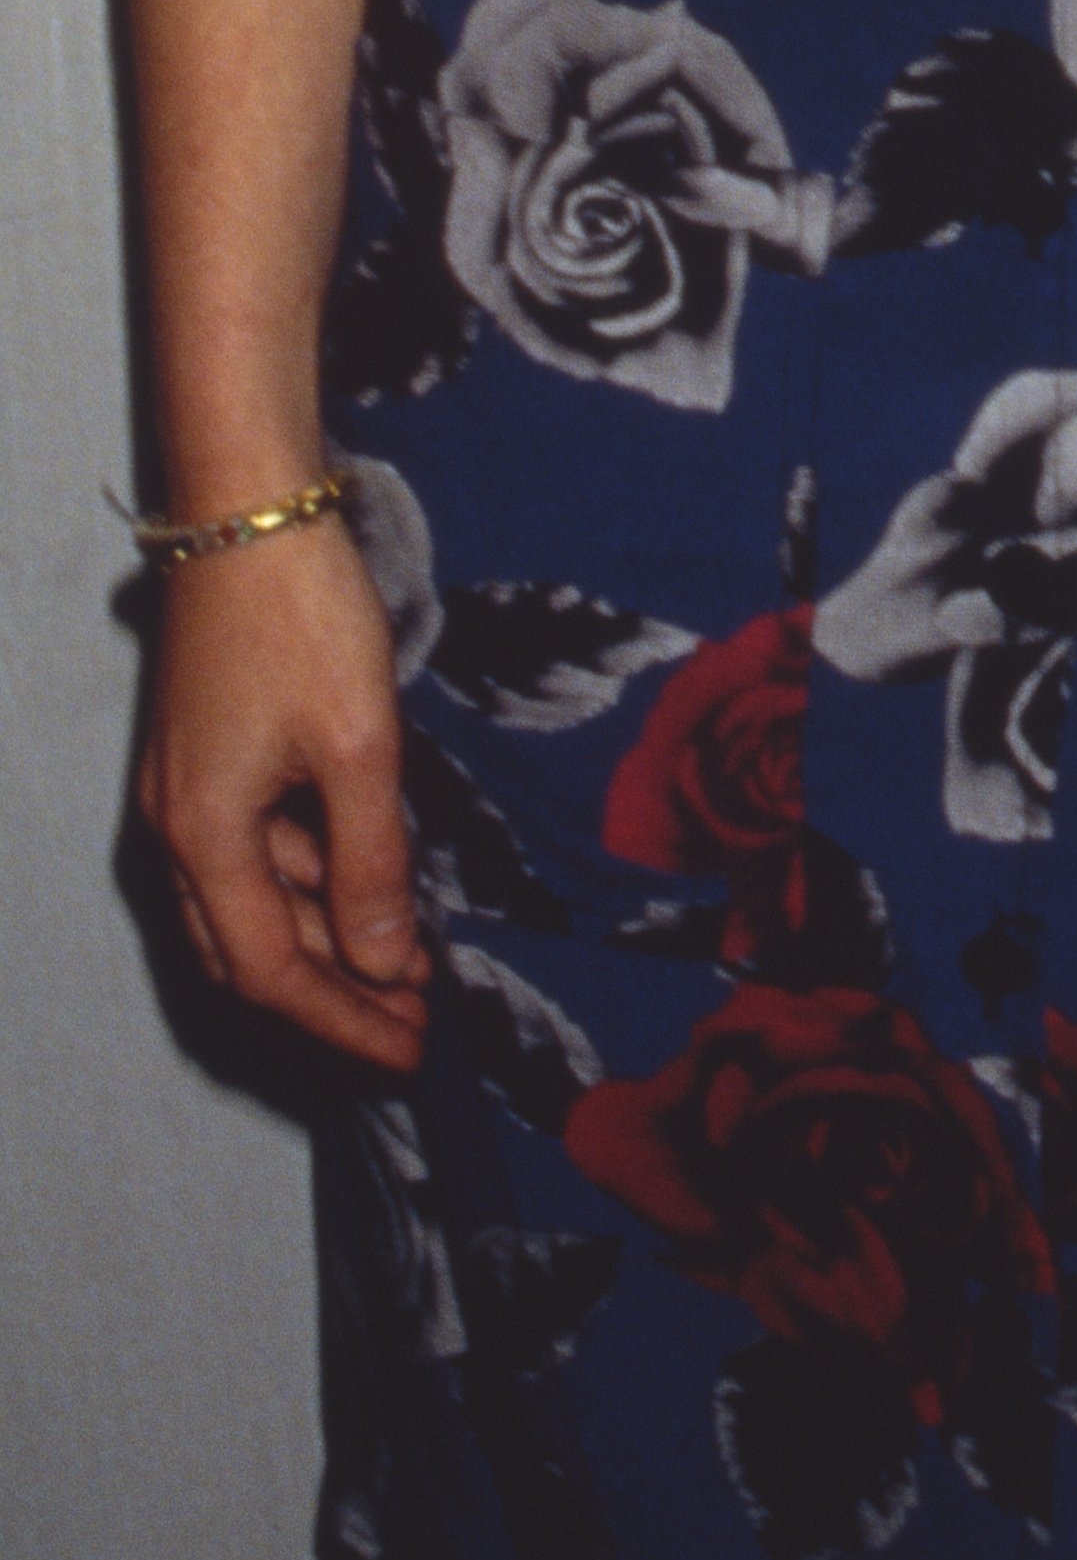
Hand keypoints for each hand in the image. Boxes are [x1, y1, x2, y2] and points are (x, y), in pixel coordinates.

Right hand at [139, 525, 429, 1070]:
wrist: (248, 510)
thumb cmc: (303, 619)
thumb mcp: (359, 744)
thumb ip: (370, 859)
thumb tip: (384, 961)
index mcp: (203, 838)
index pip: (271, 972)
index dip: (342, 1021)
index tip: (412, 1049)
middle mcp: (176, 831)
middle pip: (250, 955)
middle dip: (334, 998)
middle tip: (416, 1025)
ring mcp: (185, 796)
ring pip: (252, 908)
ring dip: (327, 940)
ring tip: (411, 965)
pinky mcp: (204, 762)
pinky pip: (255, 855)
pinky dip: (312, 882)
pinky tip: (371, 883)